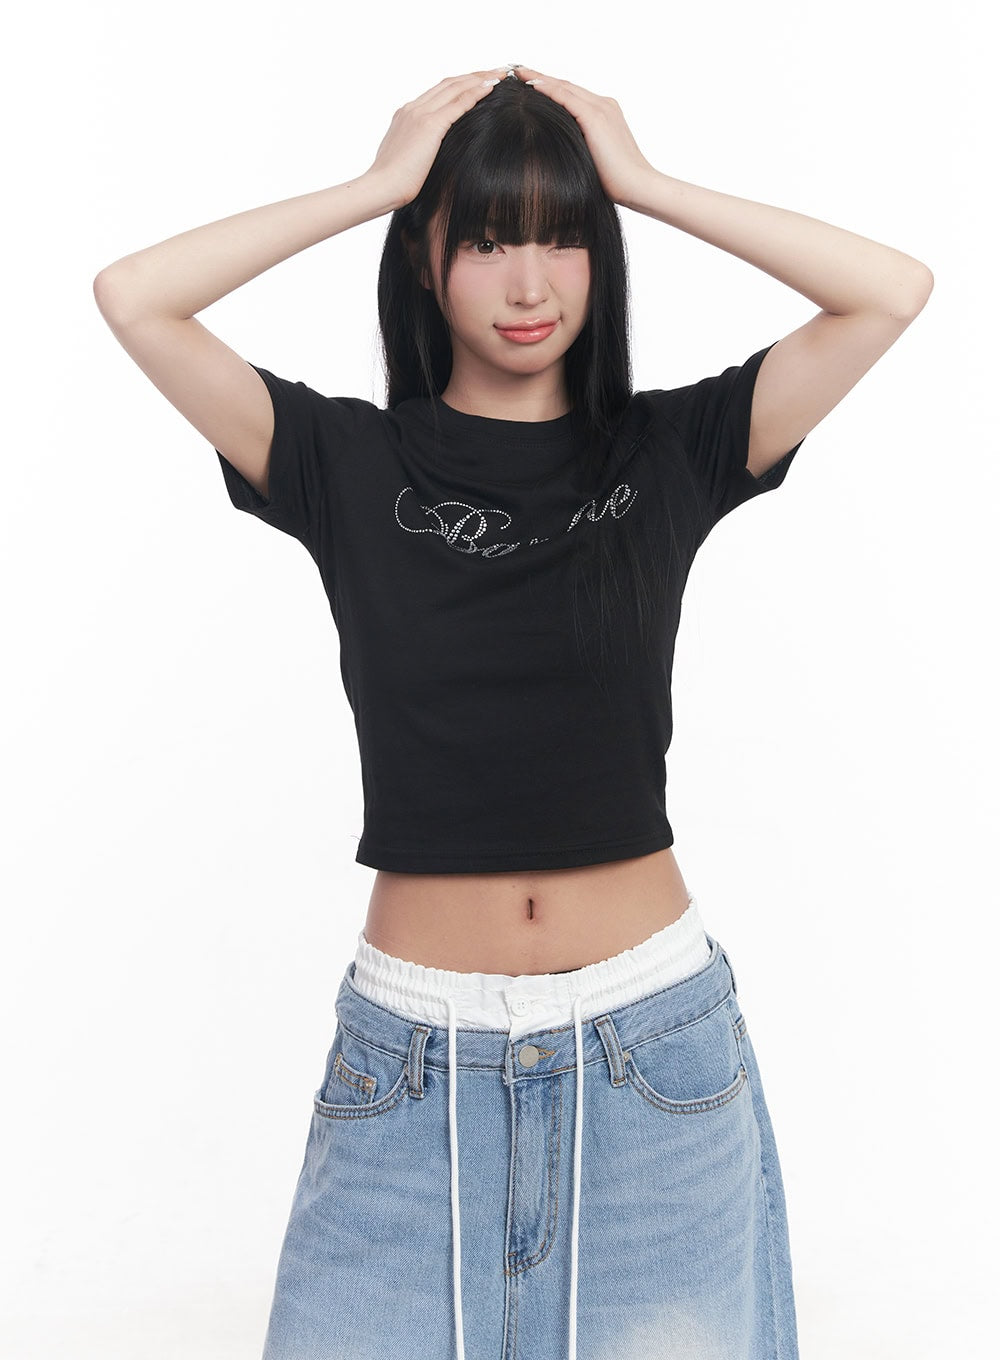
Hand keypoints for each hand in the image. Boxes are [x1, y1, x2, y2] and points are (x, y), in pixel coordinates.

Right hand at [363, 69, 509, 209]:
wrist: (380, 188)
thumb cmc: (391, 184)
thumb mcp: (405, 161)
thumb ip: (418, 150)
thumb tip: (429, 159)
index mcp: (406, 115)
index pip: (438, 91)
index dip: (460, 83)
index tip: (478, 81)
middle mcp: (413, 109)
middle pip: (449, 83)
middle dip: (474, 75)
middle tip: (495, 72)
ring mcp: (420, 114)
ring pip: (455, 87)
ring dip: (480, 78)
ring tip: (499, 75)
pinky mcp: (430, 126)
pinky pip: (459, 103)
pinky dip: (476, 92)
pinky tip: (492, 88)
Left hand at [512, 66, 655, 206]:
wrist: (638, 186)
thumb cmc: (618, 183)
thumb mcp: (595, 161)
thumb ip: (580, 148)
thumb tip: (558, 155)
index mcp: (605, 114)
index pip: (572, 95)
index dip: (550, 87)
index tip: (529, 82)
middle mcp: (604, 105)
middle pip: (566, 86)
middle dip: (541, 77)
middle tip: (518, 70)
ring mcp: (601, 108)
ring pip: (564, 87)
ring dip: (539, 78)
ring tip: (518, 72)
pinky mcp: (595, 117)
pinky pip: (565, 97)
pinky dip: (547, 89)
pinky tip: (529, 85)